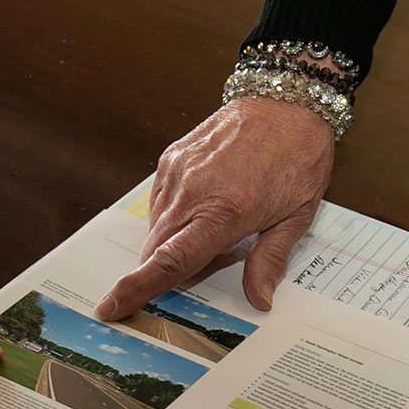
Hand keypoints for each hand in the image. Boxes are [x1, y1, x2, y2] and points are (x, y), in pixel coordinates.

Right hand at [95, 96, 333, 320]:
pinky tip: (205, 207)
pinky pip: (159, 204)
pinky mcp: (171, 159)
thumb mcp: (296, 216)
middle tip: (214, 260)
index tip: (110, 307)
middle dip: (170, 271)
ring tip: (216, 227)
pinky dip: (174, 218)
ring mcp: (178, 172)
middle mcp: (193, 192)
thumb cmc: (297, 157)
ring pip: (156, 230)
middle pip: (156, 251)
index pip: (170, 261)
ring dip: (174, 244)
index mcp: (224, 212)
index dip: (137, 289)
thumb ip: (270, 261)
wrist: (287, 101)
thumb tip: (259, 299)